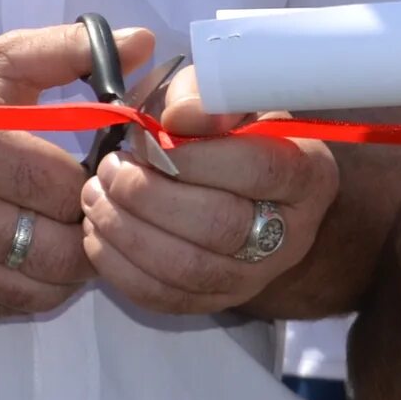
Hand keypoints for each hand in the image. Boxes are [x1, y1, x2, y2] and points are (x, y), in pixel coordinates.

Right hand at [0, 23, 132, 320]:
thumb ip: (70, 50)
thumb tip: (143, 41)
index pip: (68, 188)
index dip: (99, 183)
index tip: (103, 171)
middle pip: (62, 248)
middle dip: (90, 229)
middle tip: (94, 208)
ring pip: (44, 287)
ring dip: (72, 265)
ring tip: (69, 231)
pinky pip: (14, 307)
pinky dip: (39, 287)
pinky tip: (37, 255)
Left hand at [79, 68, 337, 316]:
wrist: (251, 194)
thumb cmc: (236, 135)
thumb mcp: (228, 99)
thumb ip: (203, 97)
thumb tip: (177, 117)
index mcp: (306, 174)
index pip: (259, 169)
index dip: (196, 157)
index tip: (147, 139)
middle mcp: (290, 234)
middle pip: (221, 226)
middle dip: (150, 196)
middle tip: (110, 169)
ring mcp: (254, 276)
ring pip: (188, 269)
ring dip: (128, 232)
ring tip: (95, 197)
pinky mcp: (216, 302)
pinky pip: (165, 297)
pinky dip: (121, 268)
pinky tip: (97, 234)